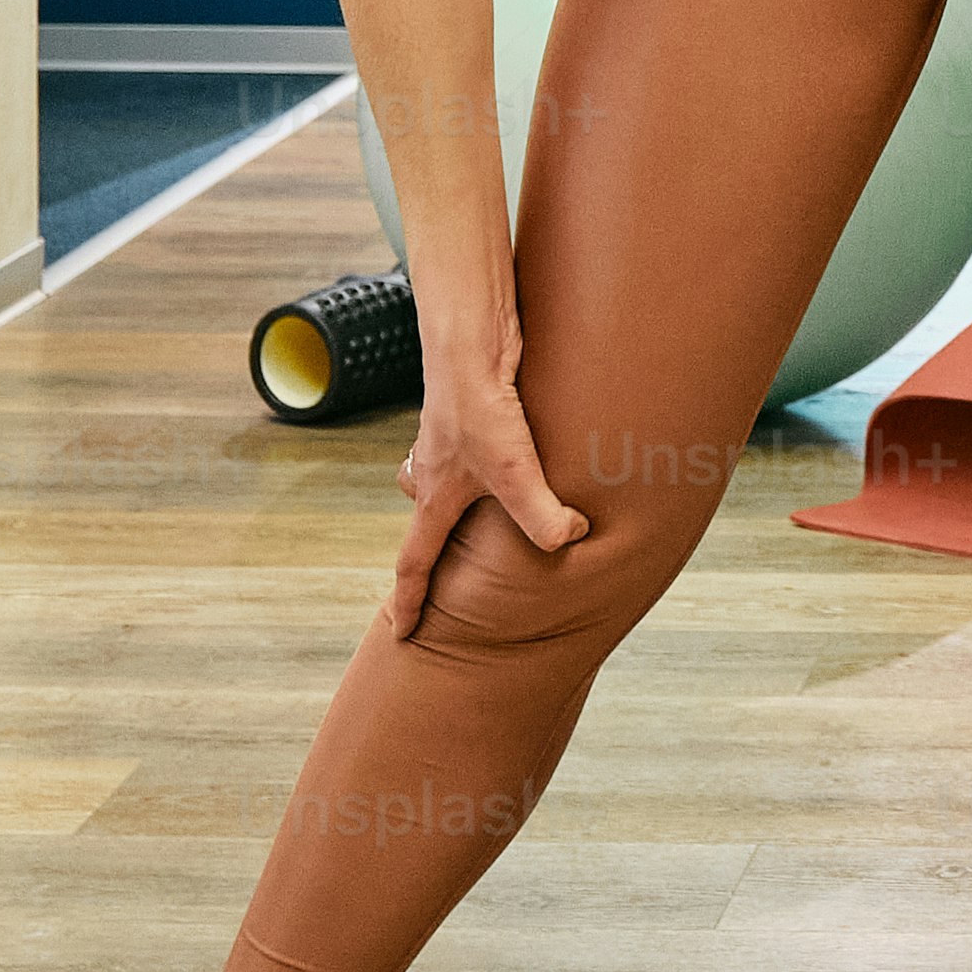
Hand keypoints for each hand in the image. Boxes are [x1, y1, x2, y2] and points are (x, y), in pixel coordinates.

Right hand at [381, 290, 587, 635]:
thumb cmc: (480, 405)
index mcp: (435, 496)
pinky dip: (481, 460)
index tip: (402, 632)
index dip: (409, 602)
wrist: (469, 339)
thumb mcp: (515, 469)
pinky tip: (516, 454)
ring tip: (490, 513)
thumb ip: (541, 514)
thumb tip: (569, 539)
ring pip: (439, 481)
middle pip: (424, 521)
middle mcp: (432, 472)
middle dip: (431, 549)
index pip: (414, 562)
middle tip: (447, 570)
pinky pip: (466, 450)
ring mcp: (446, 441)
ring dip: (455, 499)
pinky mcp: (468, 414)